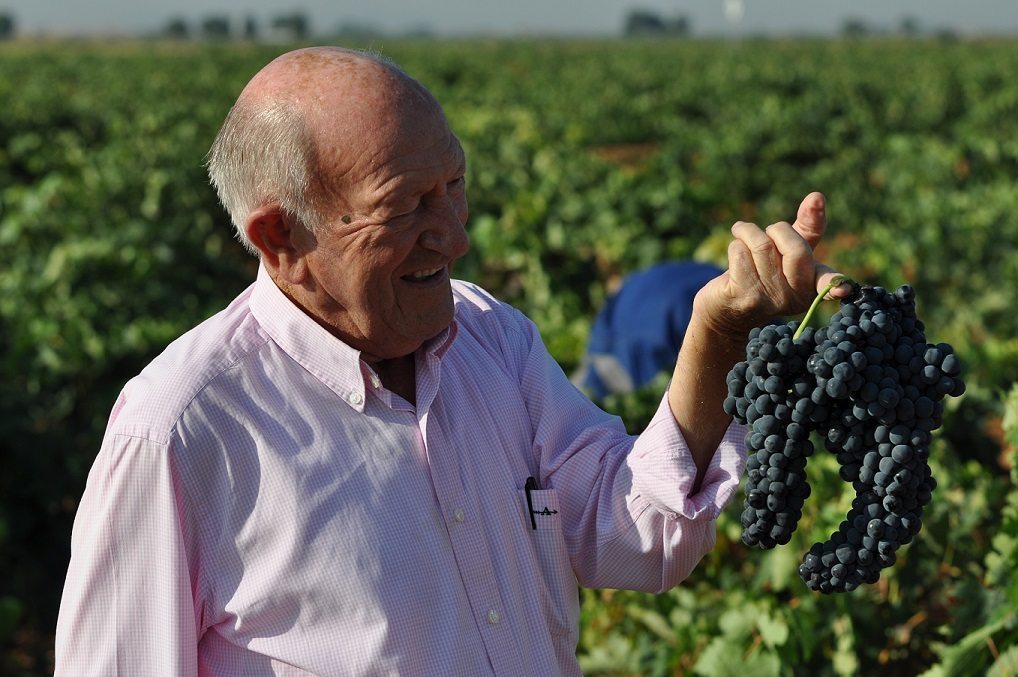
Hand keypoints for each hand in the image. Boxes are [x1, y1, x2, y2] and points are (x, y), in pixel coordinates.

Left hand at [694, 192, 849, 339]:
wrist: (727, 307)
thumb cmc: (762, 272)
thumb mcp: (787, 250)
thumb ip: (806, 227)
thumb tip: (817, 196)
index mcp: (813, 284)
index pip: (827, 278)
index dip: (836, 282)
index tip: (844, 290)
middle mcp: (796, 297)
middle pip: (796, 249)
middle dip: (778, 230)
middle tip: (768, 231)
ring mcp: (770, 299)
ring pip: (762, 246)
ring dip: (748, 232)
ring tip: (743, 234)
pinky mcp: (744, 298)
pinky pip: (740, 253)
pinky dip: (735, 245)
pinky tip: (735, 257)